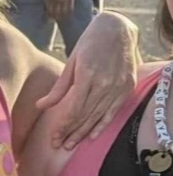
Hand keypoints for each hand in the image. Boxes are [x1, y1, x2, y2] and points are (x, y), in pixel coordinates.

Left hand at [36, 11, 139, 148]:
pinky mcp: (127, 88)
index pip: (74, 108)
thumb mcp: (72, 61)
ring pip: (98, 116)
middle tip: (59, 145)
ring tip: (71, 144)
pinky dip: (102, 125)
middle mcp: (105, 84)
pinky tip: (92, 136)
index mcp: (88, 74)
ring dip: (84, 132)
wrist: (120, 30)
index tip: (54, 136)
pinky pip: (113, 112)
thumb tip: (42, 106)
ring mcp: (118, 87)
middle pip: (85, 115)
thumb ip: (60, 87)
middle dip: (71, 132)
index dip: (63, 125)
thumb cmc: (92, 41)